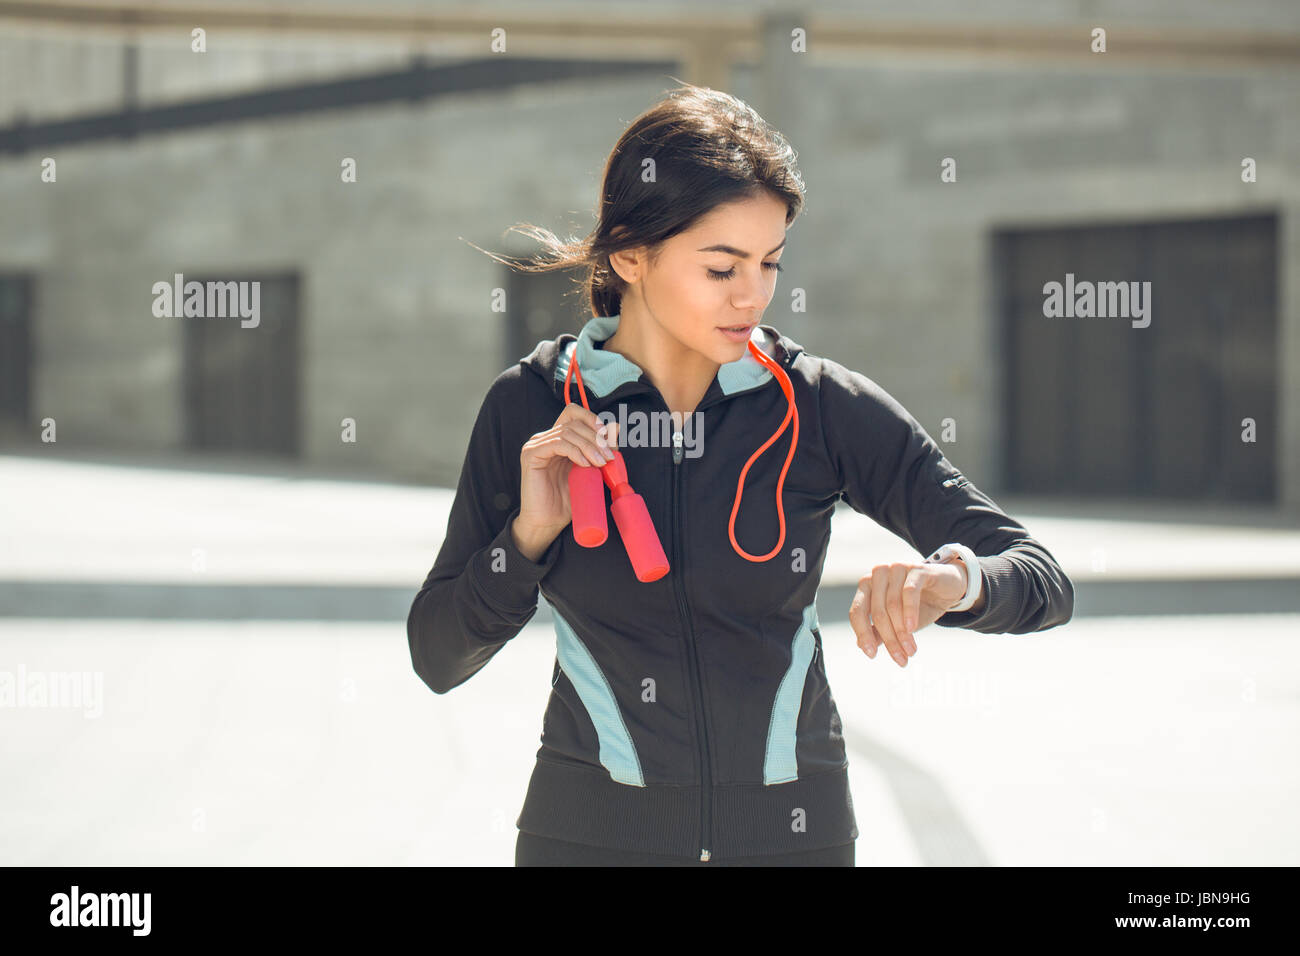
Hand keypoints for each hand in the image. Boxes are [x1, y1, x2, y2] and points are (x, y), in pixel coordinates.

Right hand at [518, 404, 618, 542]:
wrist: (548, 522)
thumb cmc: (567, 500)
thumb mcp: (589, 471)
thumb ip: (599, 450)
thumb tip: (616, 427)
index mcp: (558, 439)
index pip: (573, 412)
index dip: (592, 419)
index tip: (608, 436)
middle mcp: (545, 438)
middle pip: (574, 423)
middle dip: (596, 438)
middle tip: (609, 457)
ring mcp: (536, 445)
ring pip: (568, 432)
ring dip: (589, 446)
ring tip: (600, 463)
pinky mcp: (531, 455)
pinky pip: (557, 444)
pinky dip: (575, 451)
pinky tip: (584, 464)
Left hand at [848, 560, 967, 666]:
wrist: (949, 588)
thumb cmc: (919, 604)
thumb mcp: (897, 622)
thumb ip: (878, 631)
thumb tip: (861, 646)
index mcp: (867, 585)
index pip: (858, 611)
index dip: (863, 634)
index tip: (871, 654)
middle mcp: (878, 574)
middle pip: (878, 612)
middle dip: (889, 639)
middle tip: (901, 659)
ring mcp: (896, 569)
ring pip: (893, 605)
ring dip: (902, 632)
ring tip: (911, 650)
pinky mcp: (916, 569)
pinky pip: (909, 592)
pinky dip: (910, 612)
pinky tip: (912, 628)